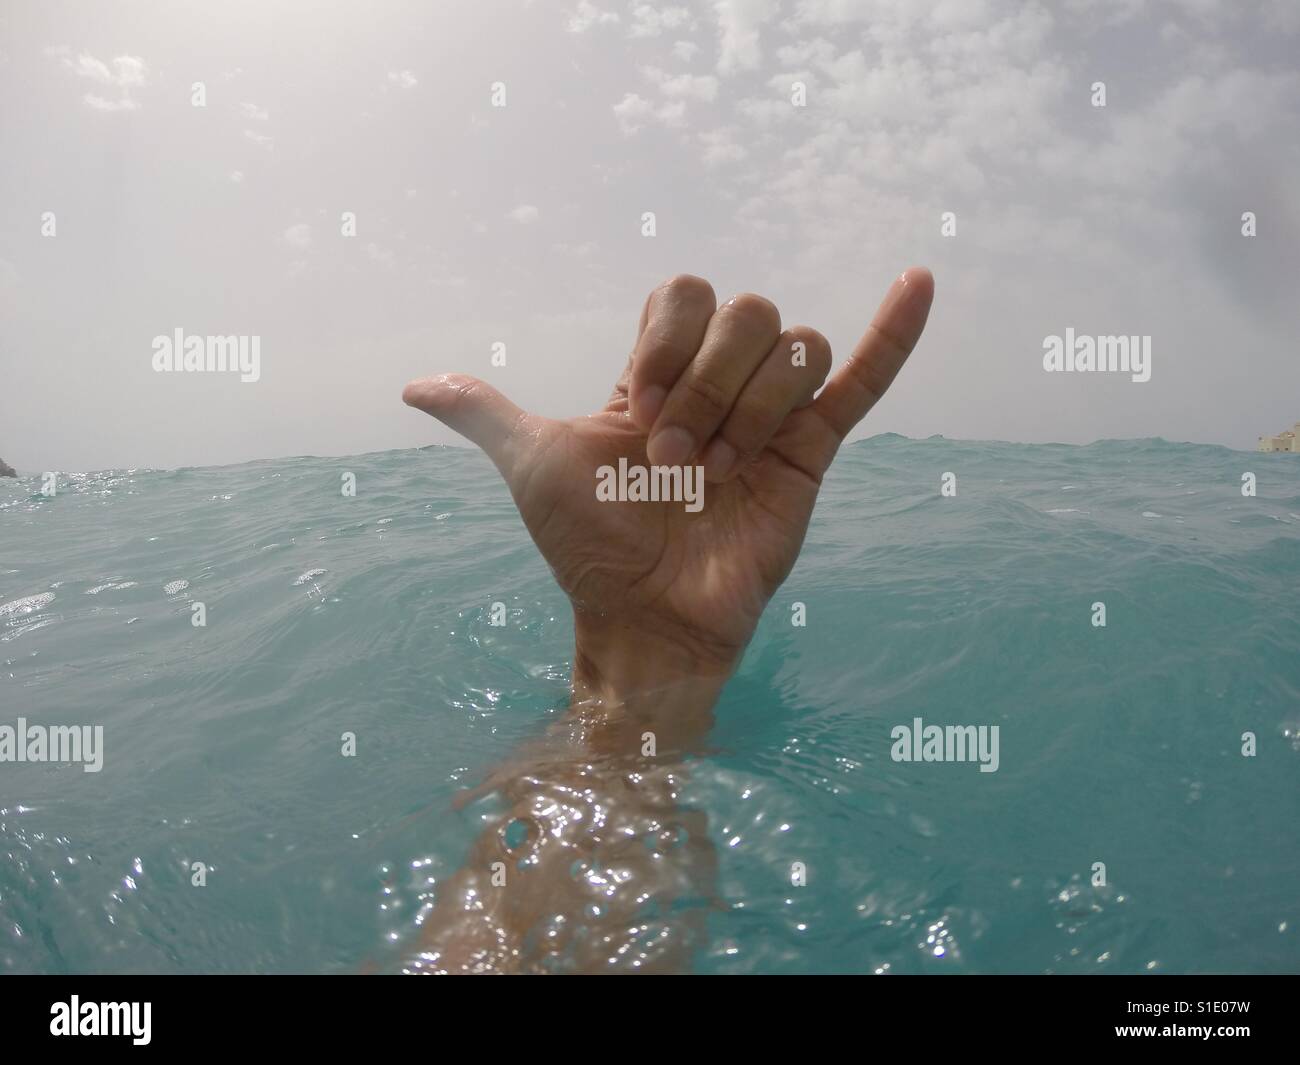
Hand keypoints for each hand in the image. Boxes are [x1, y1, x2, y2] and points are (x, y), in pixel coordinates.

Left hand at [403, 268, 933, 705]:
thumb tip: (412, 387)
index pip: (684, 296)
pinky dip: (893, 334)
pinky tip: (918, 283)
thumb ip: (485, 415)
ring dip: (752, 410)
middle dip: (708, 385)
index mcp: (661, 375)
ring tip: (721, 473)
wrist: (642, 619)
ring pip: (793, 348)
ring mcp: (771, 417)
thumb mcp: (531, 465)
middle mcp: (721, 386)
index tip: (637, 403)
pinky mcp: (814, 455)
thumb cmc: (589, 548)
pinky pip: (861, 383)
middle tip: (678, 456)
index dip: (666, 339)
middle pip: (747, 315)